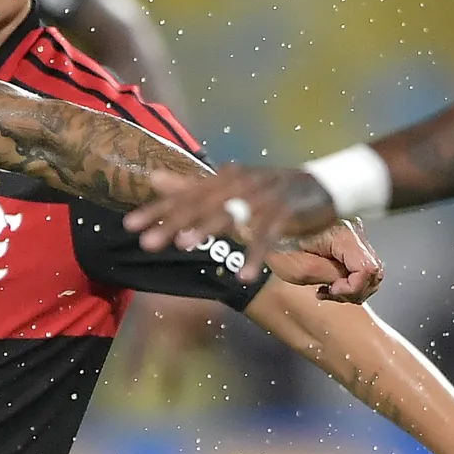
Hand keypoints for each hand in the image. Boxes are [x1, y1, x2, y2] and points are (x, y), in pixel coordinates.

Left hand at [127, 163, 335, 264]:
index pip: (184, 194)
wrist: (323, 185)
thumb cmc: (269, 190)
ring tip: (185, 246)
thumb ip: (190, 186)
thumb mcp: (228, 187)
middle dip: (173, 223)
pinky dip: (256, 256)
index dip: (157, 209)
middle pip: (201, 204)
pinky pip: (267, 236)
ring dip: (207, 229)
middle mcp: (239, 183)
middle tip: (147, 242)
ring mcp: (263, 196)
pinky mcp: (285, 212)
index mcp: (223, 178)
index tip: (129, 225)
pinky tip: (243, 276)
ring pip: (231, 213)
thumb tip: (153, 179)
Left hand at [264, 219, 383, 303]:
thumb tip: (351, 283)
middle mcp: (353, 231)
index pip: (368, 267)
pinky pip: (360, 267)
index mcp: (342, 234)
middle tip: (328, 292)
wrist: (266, 225)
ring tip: (327, 289)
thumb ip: (330, 276)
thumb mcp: (298, 267)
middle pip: (374, 271)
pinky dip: (348, 280)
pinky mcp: (349, 241)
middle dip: (354, 290)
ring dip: (351, 288)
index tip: (331, 290)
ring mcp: (353, 235)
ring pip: (370, 272)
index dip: (353, 287)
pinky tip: (330, 282)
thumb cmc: (277, 244)